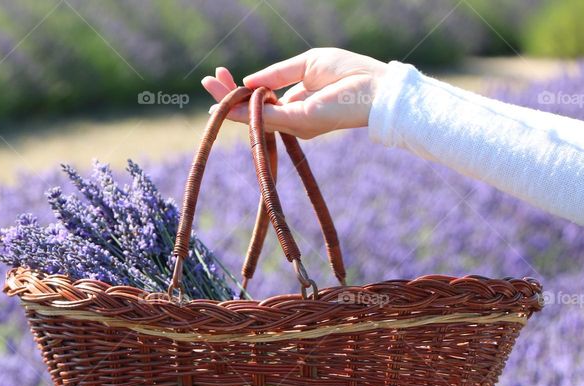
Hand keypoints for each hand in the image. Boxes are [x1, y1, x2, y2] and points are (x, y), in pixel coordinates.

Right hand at [202, 48, 387, 138]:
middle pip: (251, 109)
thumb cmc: (350, 72)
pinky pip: (264, 117)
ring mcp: (293, 123)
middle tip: (207, 80)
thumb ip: (277, 74)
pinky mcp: (298, 123)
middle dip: (228, 94)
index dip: (241, 87)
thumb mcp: (306, 64)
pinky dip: (244, 111)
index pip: (261, 98)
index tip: (223, 74)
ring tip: (211, 84)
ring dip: (229, 100)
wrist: (376, 89)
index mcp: (296, 103)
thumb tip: (250, 80)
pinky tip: (227, 103)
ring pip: (252, 114)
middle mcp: (292, 118)